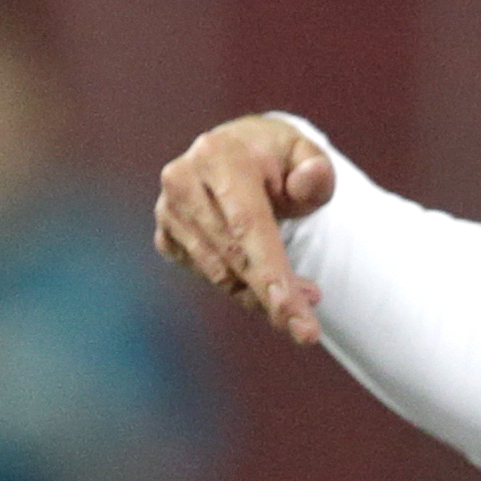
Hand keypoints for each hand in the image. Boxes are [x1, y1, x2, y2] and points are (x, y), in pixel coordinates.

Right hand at [154, 114, 335, 346]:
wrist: (233, 149)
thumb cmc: (275, 157)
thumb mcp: (304, 154)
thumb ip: (316, 172)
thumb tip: (309, 182)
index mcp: (218, 155)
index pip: (247, 225)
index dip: (271, 274)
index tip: (295, 315)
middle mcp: (183, 182)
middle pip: (232, 257)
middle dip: (272, 297)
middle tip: (307, 331)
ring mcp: (168, 211)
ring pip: (218, 273)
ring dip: (259, 293)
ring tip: (302, 292)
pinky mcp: (164, 235)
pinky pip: (206, 275)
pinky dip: (238, 285)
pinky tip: (263, 277)